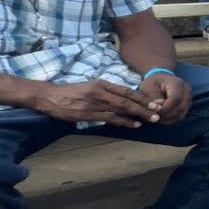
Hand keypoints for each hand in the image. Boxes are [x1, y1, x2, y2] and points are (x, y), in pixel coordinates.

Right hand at [34, 80, 160, 127]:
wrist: (50, 97)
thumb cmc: (70, 92)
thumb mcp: (90, 86)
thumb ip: (105, 91)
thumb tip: (121, 98)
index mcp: (101, 83)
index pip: (126, 90)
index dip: (141, 97)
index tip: (154, 102)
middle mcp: (101, 92)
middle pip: (127, 100)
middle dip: (144, 106)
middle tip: (158, 111)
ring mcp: (95, 103)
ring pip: (121, 109)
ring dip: (138, 115)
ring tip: (151, 119)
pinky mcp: (89, 114)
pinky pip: (110, 118)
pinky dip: (124, 122)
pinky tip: (134, 125)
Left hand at [138, 72, 192, 124]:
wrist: (160, 81)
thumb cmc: (153, 83)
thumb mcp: (149, 88)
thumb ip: (153, 99)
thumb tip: (158, 109)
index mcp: (178, 83)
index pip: (175, 99)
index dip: (165, 108)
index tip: (153, 112)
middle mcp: (186, 91)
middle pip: (179, 108)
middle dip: (165, 115)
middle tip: (153, 116)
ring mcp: (188, 99)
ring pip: (180, 114)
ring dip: (167, 118)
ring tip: (156, 116)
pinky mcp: (186, 107)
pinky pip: (179, 116)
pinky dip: (169, 119)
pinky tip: (161, 117)